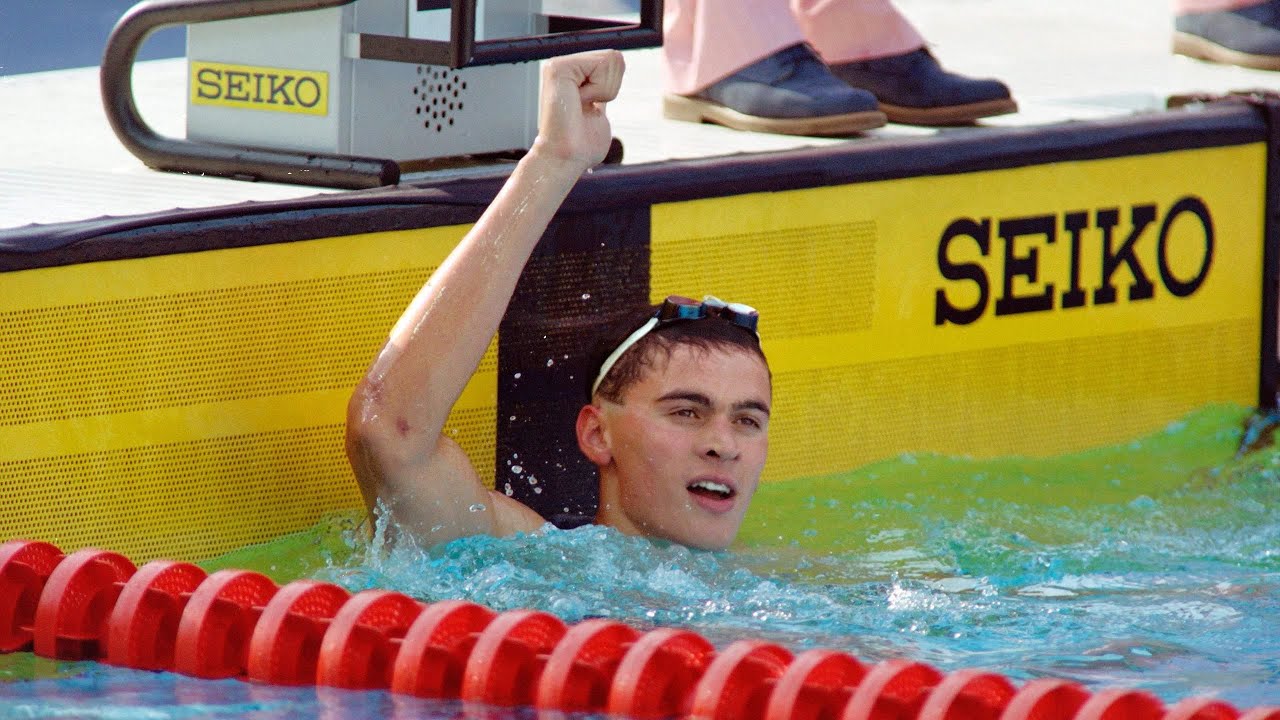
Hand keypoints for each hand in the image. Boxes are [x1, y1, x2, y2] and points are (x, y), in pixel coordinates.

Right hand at [532, 50, 624, 172]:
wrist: (566, 158)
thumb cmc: (582, 145)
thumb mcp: (599, 111)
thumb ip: (603, 93)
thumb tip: (612, 85)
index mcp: (573, 74)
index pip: (615, 61)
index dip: (612, 89)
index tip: (589, 110)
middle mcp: (564, 65)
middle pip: (615, 57)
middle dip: (611, 88)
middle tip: (586, 109)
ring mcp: (559, 64)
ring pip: (611, 59)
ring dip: (604, 91)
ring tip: (581, 107)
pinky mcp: (558, 68)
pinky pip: (602, 64)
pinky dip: (599, 90)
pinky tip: (579, 103)